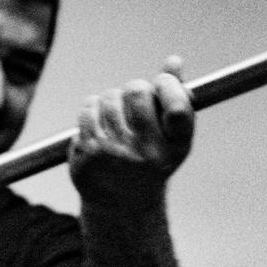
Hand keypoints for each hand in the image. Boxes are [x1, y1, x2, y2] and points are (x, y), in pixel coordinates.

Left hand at [68, 60, 194, 210]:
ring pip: (108, 97)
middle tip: (134, 101)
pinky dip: (92, 110)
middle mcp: (147, 154)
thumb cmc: (152, 161)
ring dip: (111, 101)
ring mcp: (115, 155)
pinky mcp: (89, 155)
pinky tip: (99, 126)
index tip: (161, 81)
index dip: (168, 84)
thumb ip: (175, 98)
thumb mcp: (171, 136)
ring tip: (116, 119)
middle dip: (134, 89)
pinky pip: (88, 109)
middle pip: (137, 90)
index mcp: (175, 148)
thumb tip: (175, 61)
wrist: (122, 205)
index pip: (178, 106)